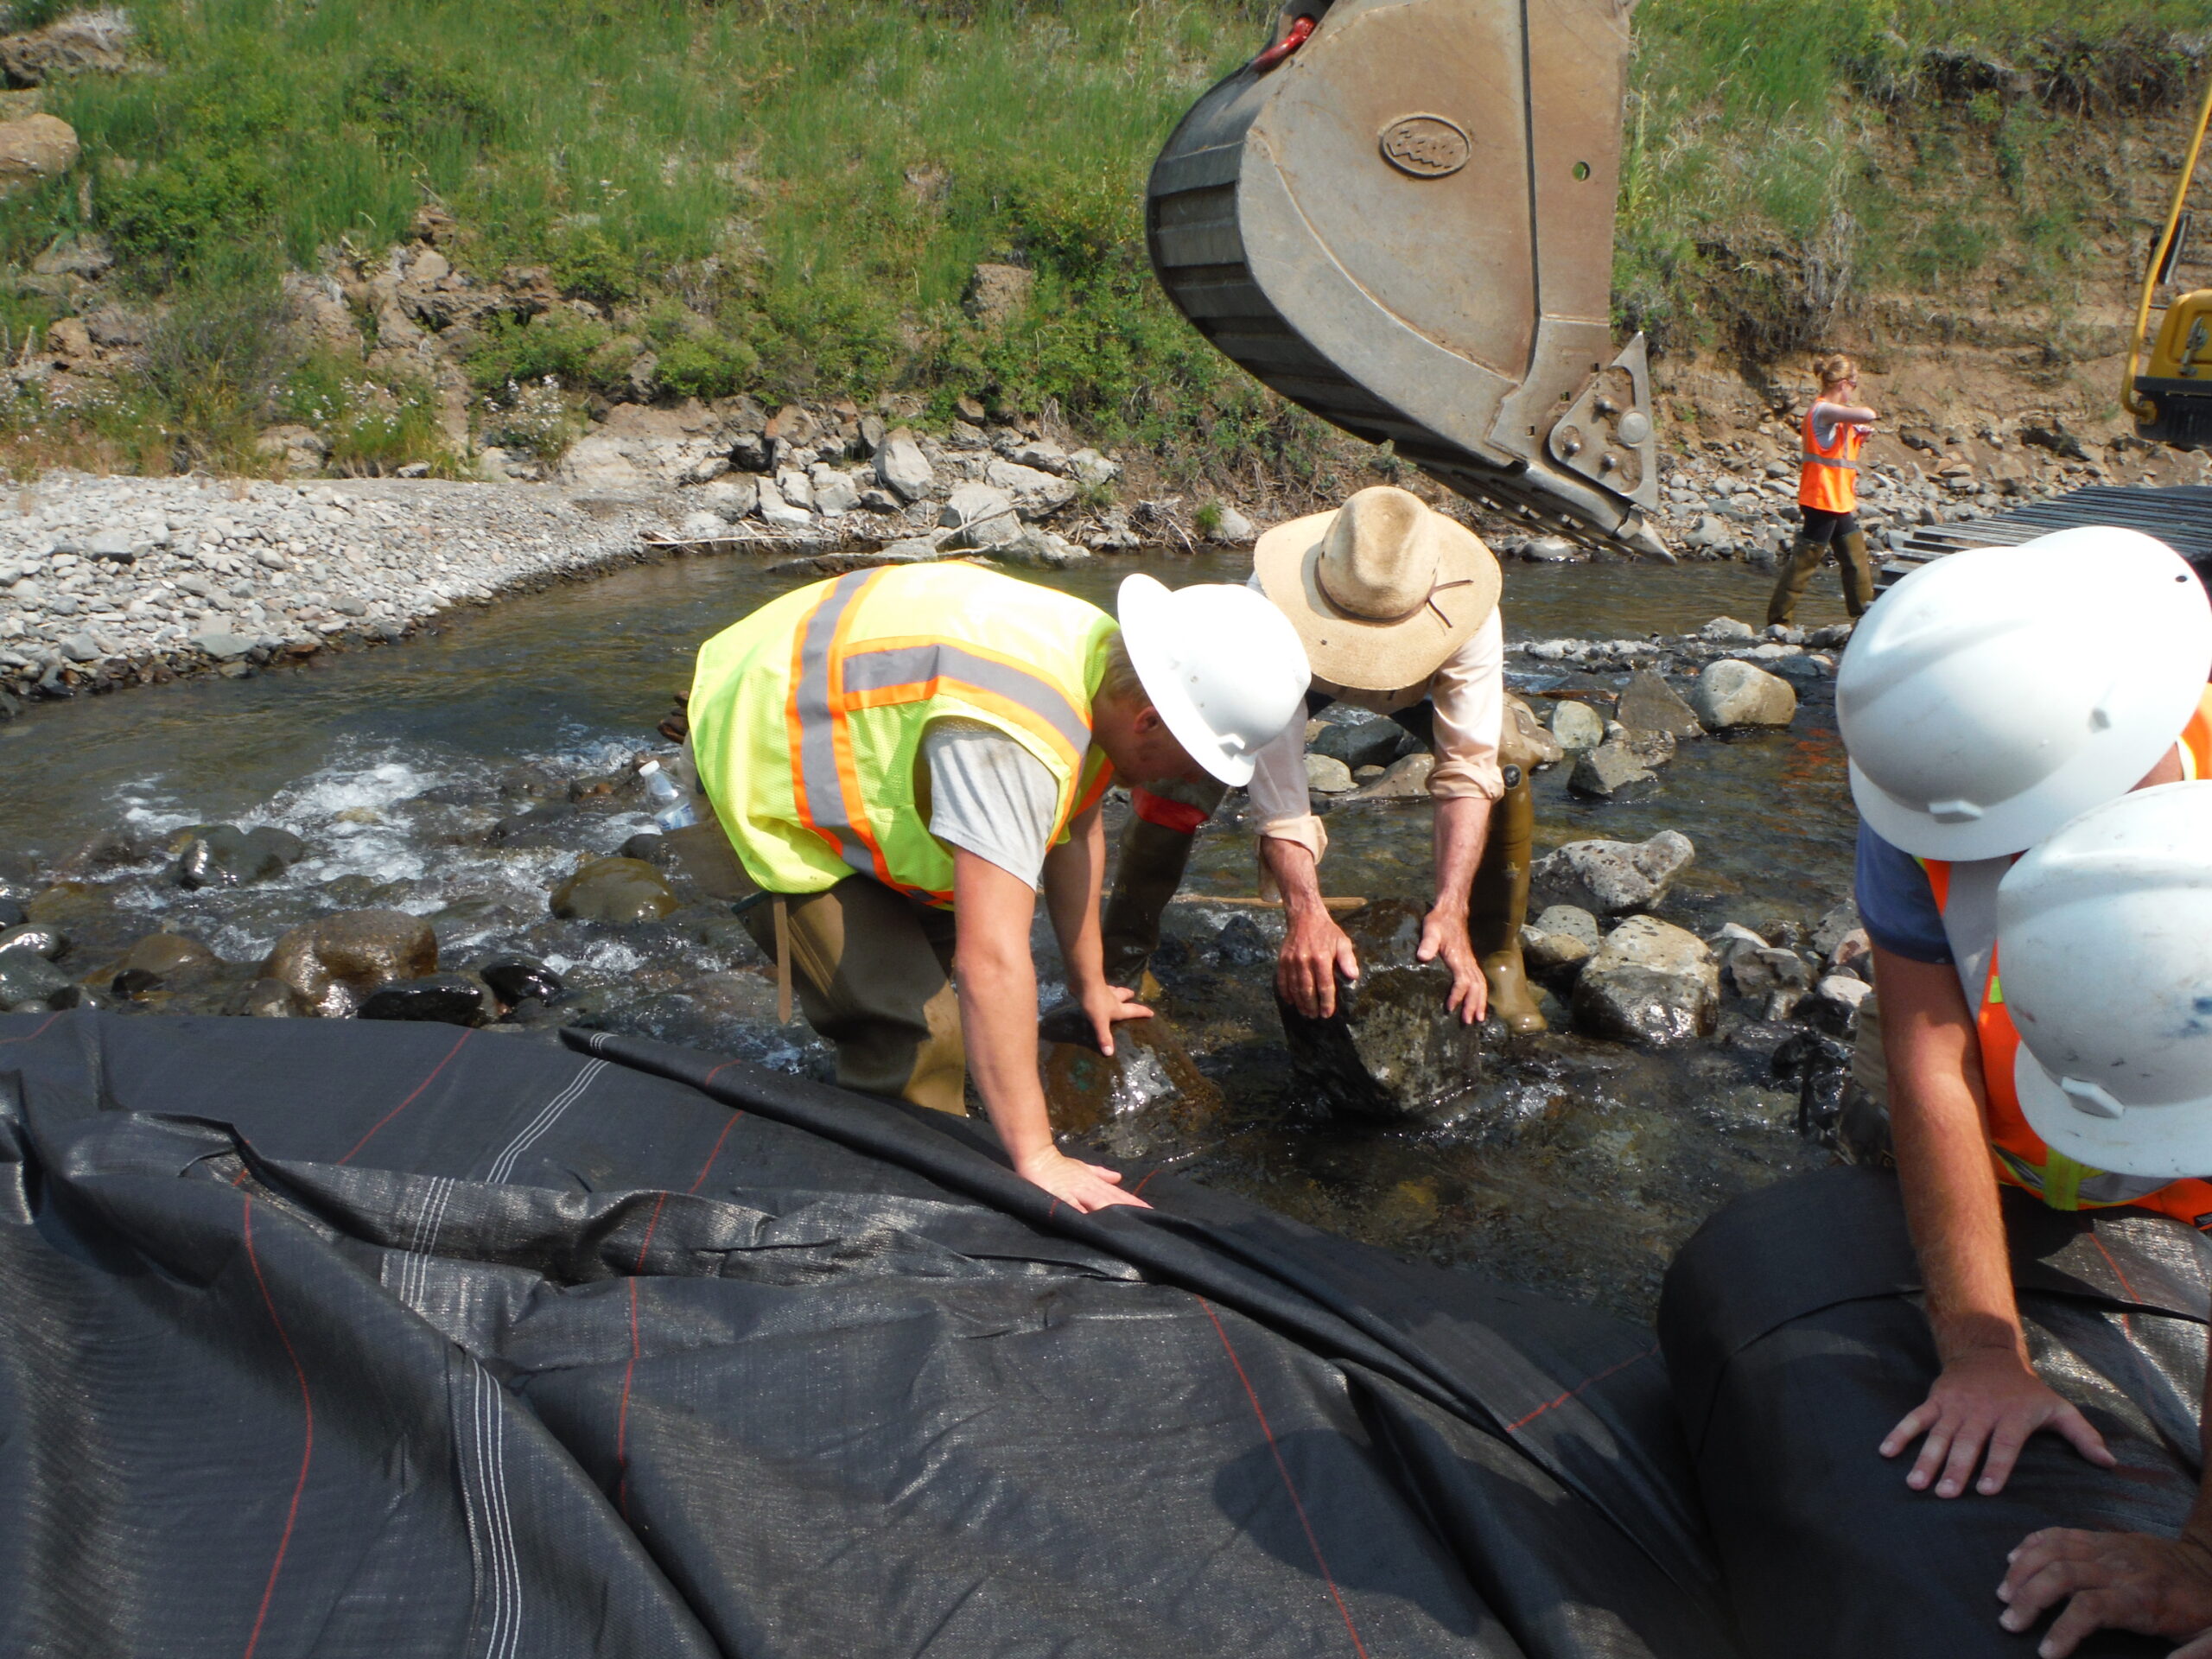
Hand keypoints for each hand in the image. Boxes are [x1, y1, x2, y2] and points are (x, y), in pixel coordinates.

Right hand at [1013, 1146, 1150, 1211]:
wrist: (1037, 1156)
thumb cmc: (1060, 1165)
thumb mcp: (1083, 1168)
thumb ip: (1100, 1174)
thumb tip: (1118, 1177)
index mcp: (1094, 1183)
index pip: (1118, 1194)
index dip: (1134, 1203)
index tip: (1150, 1212)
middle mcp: (1089, 1187)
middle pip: (1113, 1200)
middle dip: (1129, 1210)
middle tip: (1147, 1222)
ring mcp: (1075, 1191)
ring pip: (1098, 1202)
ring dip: (1112, 1212)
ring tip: (1127, 1223)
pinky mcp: (1060, 1195)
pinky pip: (1072, 1205)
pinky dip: (1081, 1213)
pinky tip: (1090, 1221)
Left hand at [1079, 980, 1152, 1056]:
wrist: (1084, 983)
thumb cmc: (1095, 1003)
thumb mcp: (1100, 1022)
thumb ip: (1104, 1037)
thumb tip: (1109, 1053)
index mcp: (1118, 1007)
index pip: (1134, 1010)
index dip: (1143, 1012)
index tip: (1151, 1013)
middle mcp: (1113, 998)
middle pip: (1124, 995)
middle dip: (1129, 995)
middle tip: (1132, 994)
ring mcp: (1104, 990)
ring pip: (1114, 990)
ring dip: (1117, 991)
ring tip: (1118, 991)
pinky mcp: (1093, 986)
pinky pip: (1101, 988)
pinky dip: (1103, 989)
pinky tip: (1100, 989)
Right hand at [1277, 906, 1359, 1018]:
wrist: (1305, 917)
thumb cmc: (1327, 932)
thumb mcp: (1342, 942)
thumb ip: (1347, 959)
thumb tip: (1353, 976)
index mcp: (1321, 958)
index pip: (1324, 986)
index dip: (1326, 1002)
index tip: (1327, 1013)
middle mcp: (1305, 961)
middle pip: (1307, 990)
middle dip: (1311, 1006)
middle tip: (1315, 1016)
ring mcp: (1292, 961)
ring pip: (1295, 988)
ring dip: (1300, 1003)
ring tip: (1305, 1012)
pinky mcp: (1282, 960)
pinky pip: (1282, 980)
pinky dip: (1286, 993)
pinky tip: (1291, 1001)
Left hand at [1417, 906, 1486, 1024]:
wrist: (1452, 911)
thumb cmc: (1439, 921)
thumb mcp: (1431, 929)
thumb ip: (1427, 943)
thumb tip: (1422, 957)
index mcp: (1459, 958)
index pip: (1462, 981)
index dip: (1457, 995)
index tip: (1450, 1008)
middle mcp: (1468, 962)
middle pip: (1475, 987)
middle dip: (1472, 1004)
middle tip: (1468, 1022)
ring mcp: (1471, 963)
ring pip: (1480, 985)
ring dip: (1480, 1002)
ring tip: (1478, 1019)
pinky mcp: (1470, 963)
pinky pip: (1480, 981)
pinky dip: (1481, 995)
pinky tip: (1479, 1004)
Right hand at [1879, 1347, 2113, 1497]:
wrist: (1987, 1353)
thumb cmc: (2026, 1390)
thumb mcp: (2058, 1407)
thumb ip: (2083, 1436)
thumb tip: (2109, 1464)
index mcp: (2011, 1416)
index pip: (2003, 1444)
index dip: (1995, 1467)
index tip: (1986, 1490)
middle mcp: (1981, 1411)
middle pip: (1967, 1443)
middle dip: (1955, 1468)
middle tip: (1944, 1493)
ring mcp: (1955, 1406)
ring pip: (1939, 1434)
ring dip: (1926, 1458)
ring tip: (1916, 1483)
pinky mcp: (1935, 1400)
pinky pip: (1915, 1418)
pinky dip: (1900, 1433)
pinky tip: (1887, 1452)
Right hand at [1999, 1528, 2211, 1656]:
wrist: (2210, 1565)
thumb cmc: (2205, 1611)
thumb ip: (2194, 1658)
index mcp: (2142, 1598)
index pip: (2091, 1608)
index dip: (2064, 1629)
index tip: (2045, 1653)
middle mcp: (2118, 1568)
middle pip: (2062, 1575)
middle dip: (2028, 1597)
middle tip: (2008, 1622)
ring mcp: (2108, 1547)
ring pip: (2054, 1549)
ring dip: (2022, 1569)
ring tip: (2003, 1593)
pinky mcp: (2102, 1536)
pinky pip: (2060, 1533)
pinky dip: (2032, 1542)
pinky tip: (2014, 1558)